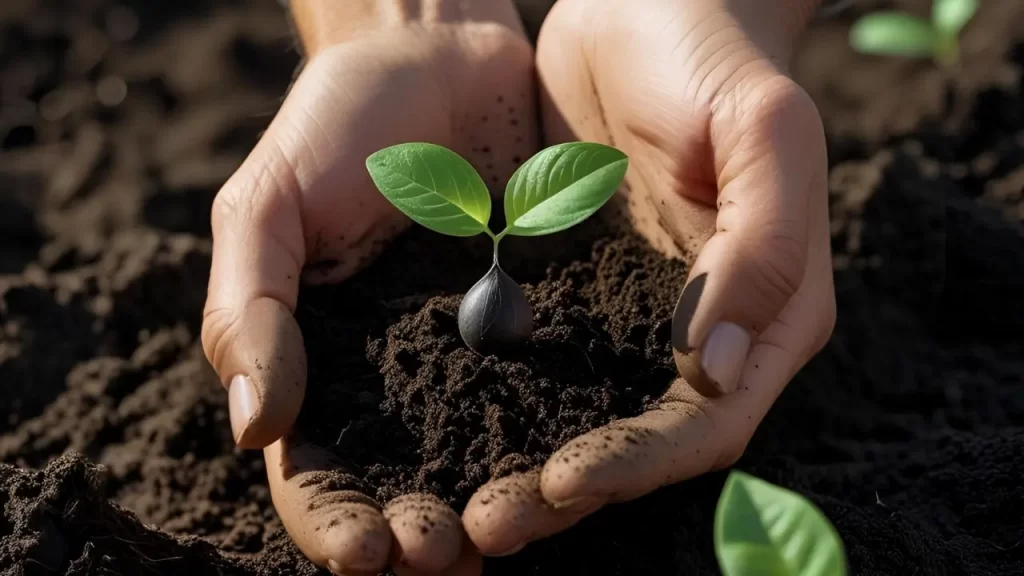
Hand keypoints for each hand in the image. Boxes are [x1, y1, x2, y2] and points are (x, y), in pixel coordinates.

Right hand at [200, 1, 537, 572]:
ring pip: (483, 459)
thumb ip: (249, 312)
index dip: (334, 521)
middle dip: (418, 535)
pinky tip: (573, 476)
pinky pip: (555, 396)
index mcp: (322, 365)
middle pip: (405, 486)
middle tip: (443, 555)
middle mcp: (402, 379)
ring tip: (504, 535)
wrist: (438, 58)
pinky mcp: (546, 324)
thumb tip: (253, 430)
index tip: (362, 548)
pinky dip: (560, 443)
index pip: (318, 472)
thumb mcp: (267, 207)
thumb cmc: (337, 127)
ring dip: (491, 509)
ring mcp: (477, 358)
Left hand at [461, 0, 835, 554]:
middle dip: (571, 493)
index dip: (640, 464)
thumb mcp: (763, 130)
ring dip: (527, 469)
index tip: (559, 484)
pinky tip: (443, 433)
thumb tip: (709, 371)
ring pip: (587, 420)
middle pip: (644, 445)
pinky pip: (544, 368)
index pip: (710, 422)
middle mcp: (708, 334)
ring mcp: (639, 319)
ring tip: (455, 509)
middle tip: (486, 526)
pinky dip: (502, 409)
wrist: (644, 3)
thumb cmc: (714, 56)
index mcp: (769, 312)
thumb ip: (762, 248)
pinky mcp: (581, 295)